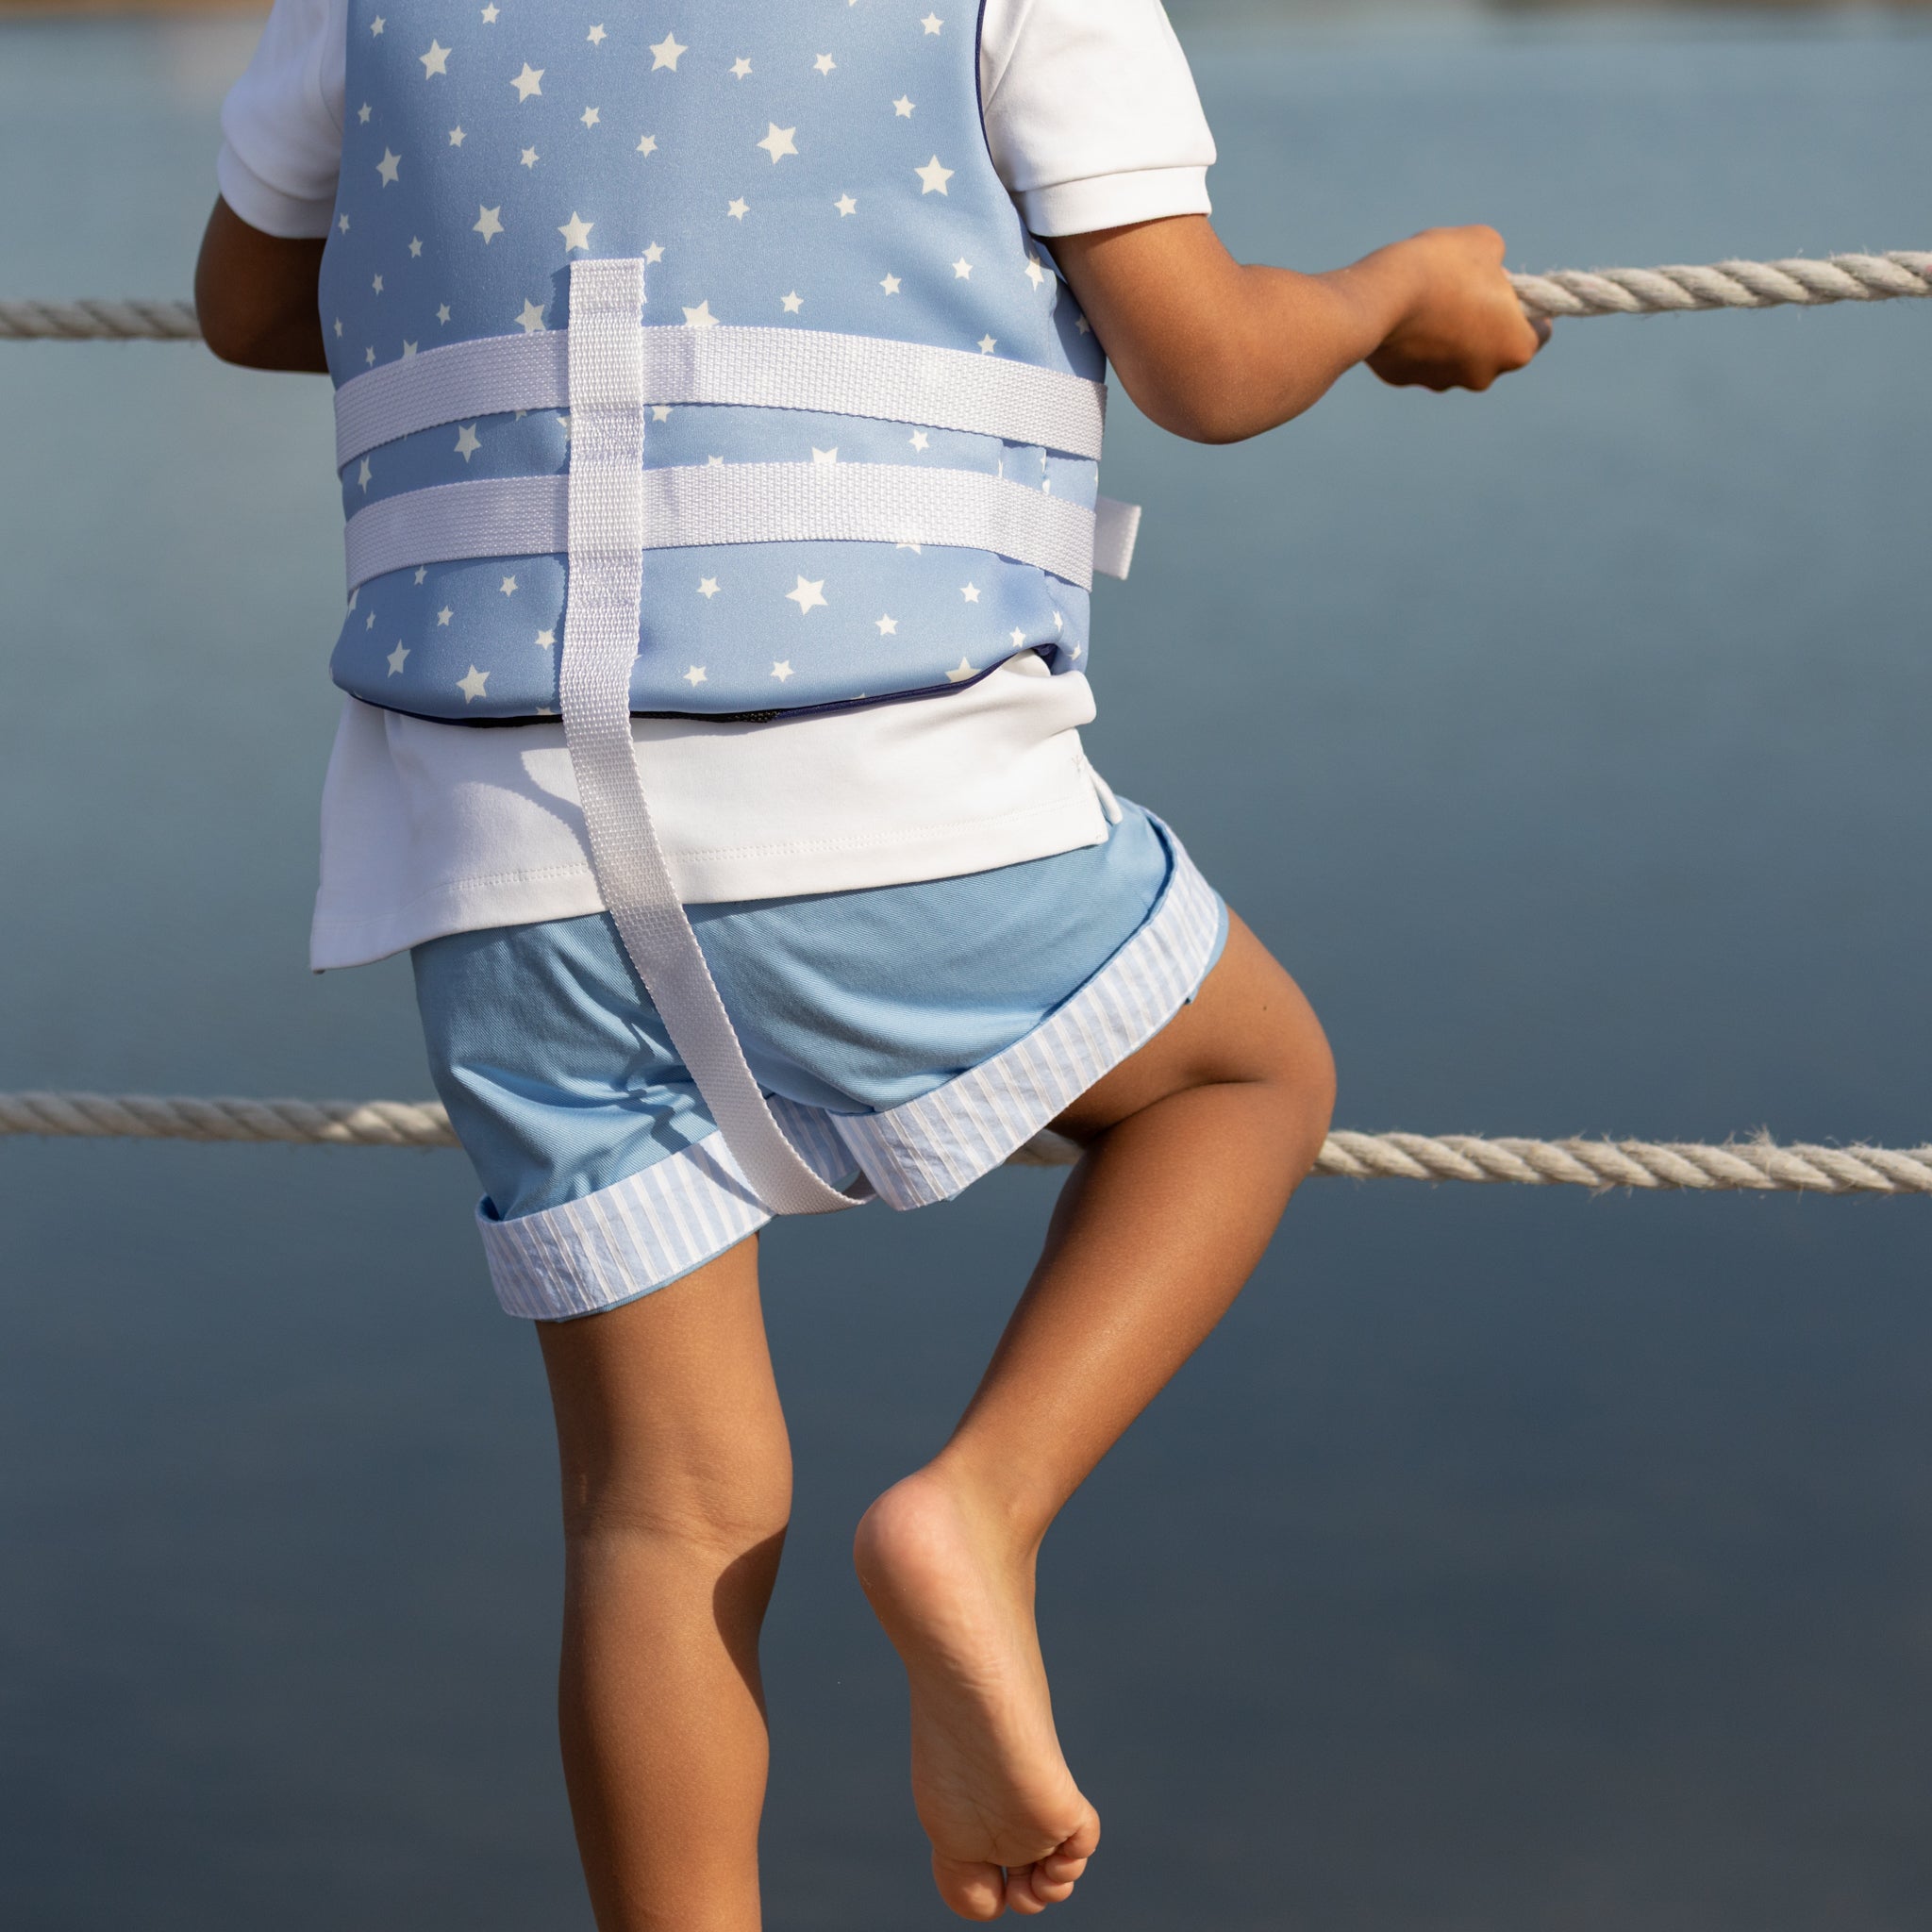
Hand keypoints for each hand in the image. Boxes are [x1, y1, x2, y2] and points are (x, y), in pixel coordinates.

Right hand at [1364, 225, 1548, 391]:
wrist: (1380, 296)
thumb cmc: (1443, 267)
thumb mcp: (1485, 243)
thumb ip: (1497, 263)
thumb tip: (1489, 274)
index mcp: (1516, 348)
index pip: (1539, 331)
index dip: (1526, 305)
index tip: (1507, 287)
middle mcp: (1483, 376)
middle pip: (1492, 346)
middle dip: (1483, 322)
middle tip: (1463, 288)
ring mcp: (1440, 382)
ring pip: (1452, 354)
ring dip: (1447, 332)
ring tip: (1427, 298)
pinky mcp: (1403, 380)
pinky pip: (1415, 357)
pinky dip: (1413, 339)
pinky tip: (1401, 313)